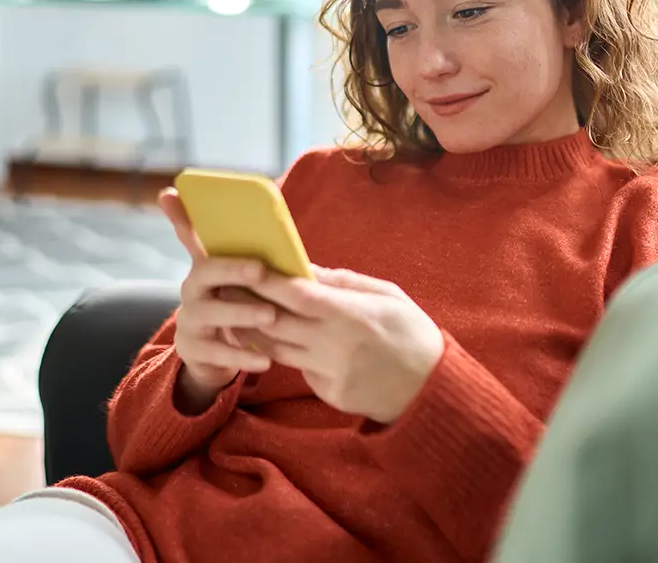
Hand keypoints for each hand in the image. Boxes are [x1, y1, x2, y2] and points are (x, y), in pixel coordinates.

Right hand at [159, 189, 277, 410]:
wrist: (217, 357)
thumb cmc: (240, 308)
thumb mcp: (246, 284)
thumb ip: (257, 260)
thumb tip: (279, 236)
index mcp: (207, 267)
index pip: (191, 235)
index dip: (180, 216)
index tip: (170, 193)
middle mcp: (192, 288)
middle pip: (205, 271)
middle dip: (233, 269)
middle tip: (261, 270)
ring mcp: (189, 319)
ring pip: (211, 312)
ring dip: (242, 313)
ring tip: (271, 316)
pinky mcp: (192, 349)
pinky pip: (216, 351)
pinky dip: (242, 354)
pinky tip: (265, 359)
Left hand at [249, 267, 445, 423]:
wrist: (431, 389)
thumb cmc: (413, 333)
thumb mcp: (388, 295)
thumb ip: (345, 283)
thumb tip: (308, 270)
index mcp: (350, 315)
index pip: (296, 295)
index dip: (267, 281)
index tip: (246, 266)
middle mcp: (334, 345)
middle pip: (276, 322)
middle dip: (247, 304)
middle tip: (226, 287)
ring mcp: (328, 372)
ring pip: (277, 349)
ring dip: (254, 330)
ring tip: (236, 313)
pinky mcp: (328, 393)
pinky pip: (299, 368)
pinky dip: (286, 353)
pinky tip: (277, 341)